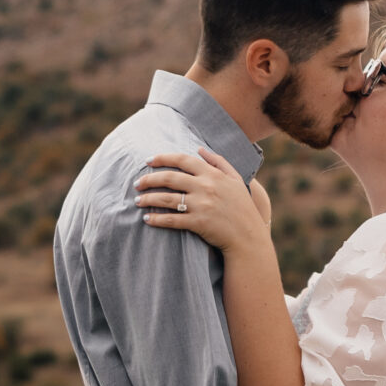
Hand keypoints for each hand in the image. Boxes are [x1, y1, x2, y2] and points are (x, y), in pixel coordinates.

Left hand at [136, 147, 268, 254]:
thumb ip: (219, 161)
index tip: (148, 161)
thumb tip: (199, 148)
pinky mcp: (198, 223)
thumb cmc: (242, 207)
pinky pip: (171, 220)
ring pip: (167, 198)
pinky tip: (147, 219)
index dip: (162, 158)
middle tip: (137, 183)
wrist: (248, 236)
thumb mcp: (235, 179)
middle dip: (149, 179)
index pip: (182, 159)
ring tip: (137, 200)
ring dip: (148, 198)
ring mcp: (201, 205)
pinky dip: (157, 219)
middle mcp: (205, 187)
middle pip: (170, 178)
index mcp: (212, 174)